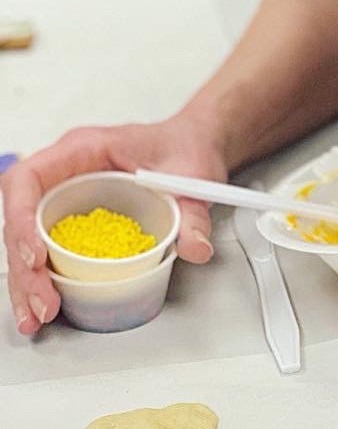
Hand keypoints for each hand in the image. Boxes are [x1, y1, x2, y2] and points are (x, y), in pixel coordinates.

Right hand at [2, 116, 228, 335]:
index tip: (36, 256)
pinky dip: (43, 279)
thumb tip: (195, 247)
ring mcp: (66, 196)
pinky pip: (46, 249)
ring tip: (38, 315)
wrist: (194, 144)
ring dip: (27, 281)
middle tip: (43, 302)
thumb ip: (192, 212)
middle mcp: (65, 172)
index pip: (27, 179)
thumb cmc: (182, 146)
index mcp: (82, 149)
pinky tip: (45, 305)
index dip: (20, 217)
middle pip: (20, 219)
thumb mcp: (192, 173)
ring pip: (27, 240)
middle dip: (25, 266)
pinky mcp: (73, 219)